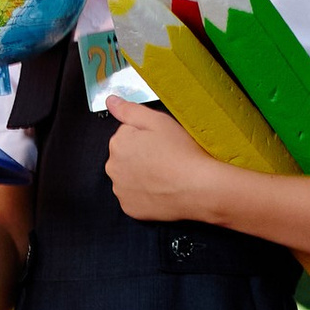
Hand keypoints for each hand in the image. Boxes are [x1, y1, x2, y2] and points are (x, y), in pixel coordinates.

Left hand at [102, 94, 221, 220]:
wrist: (199, 188)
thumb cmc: (181, 152)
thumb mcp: (158, 121)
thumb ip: (130, 110)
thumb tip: (110, 100)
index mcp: (117, 143)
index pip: (127, 134)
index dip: (147, 136)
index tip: (162, 142)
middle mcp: (112, 168)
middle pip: (125, 156)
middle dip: (140, 156)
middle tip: (165, 158)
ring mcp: (120, 190)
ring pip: (129, 177)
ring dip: (141, 176)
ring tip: (165, 175)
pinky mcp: (130, 209)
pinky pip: (134, 198)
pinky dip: (145, 195)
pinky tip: (162, 190)